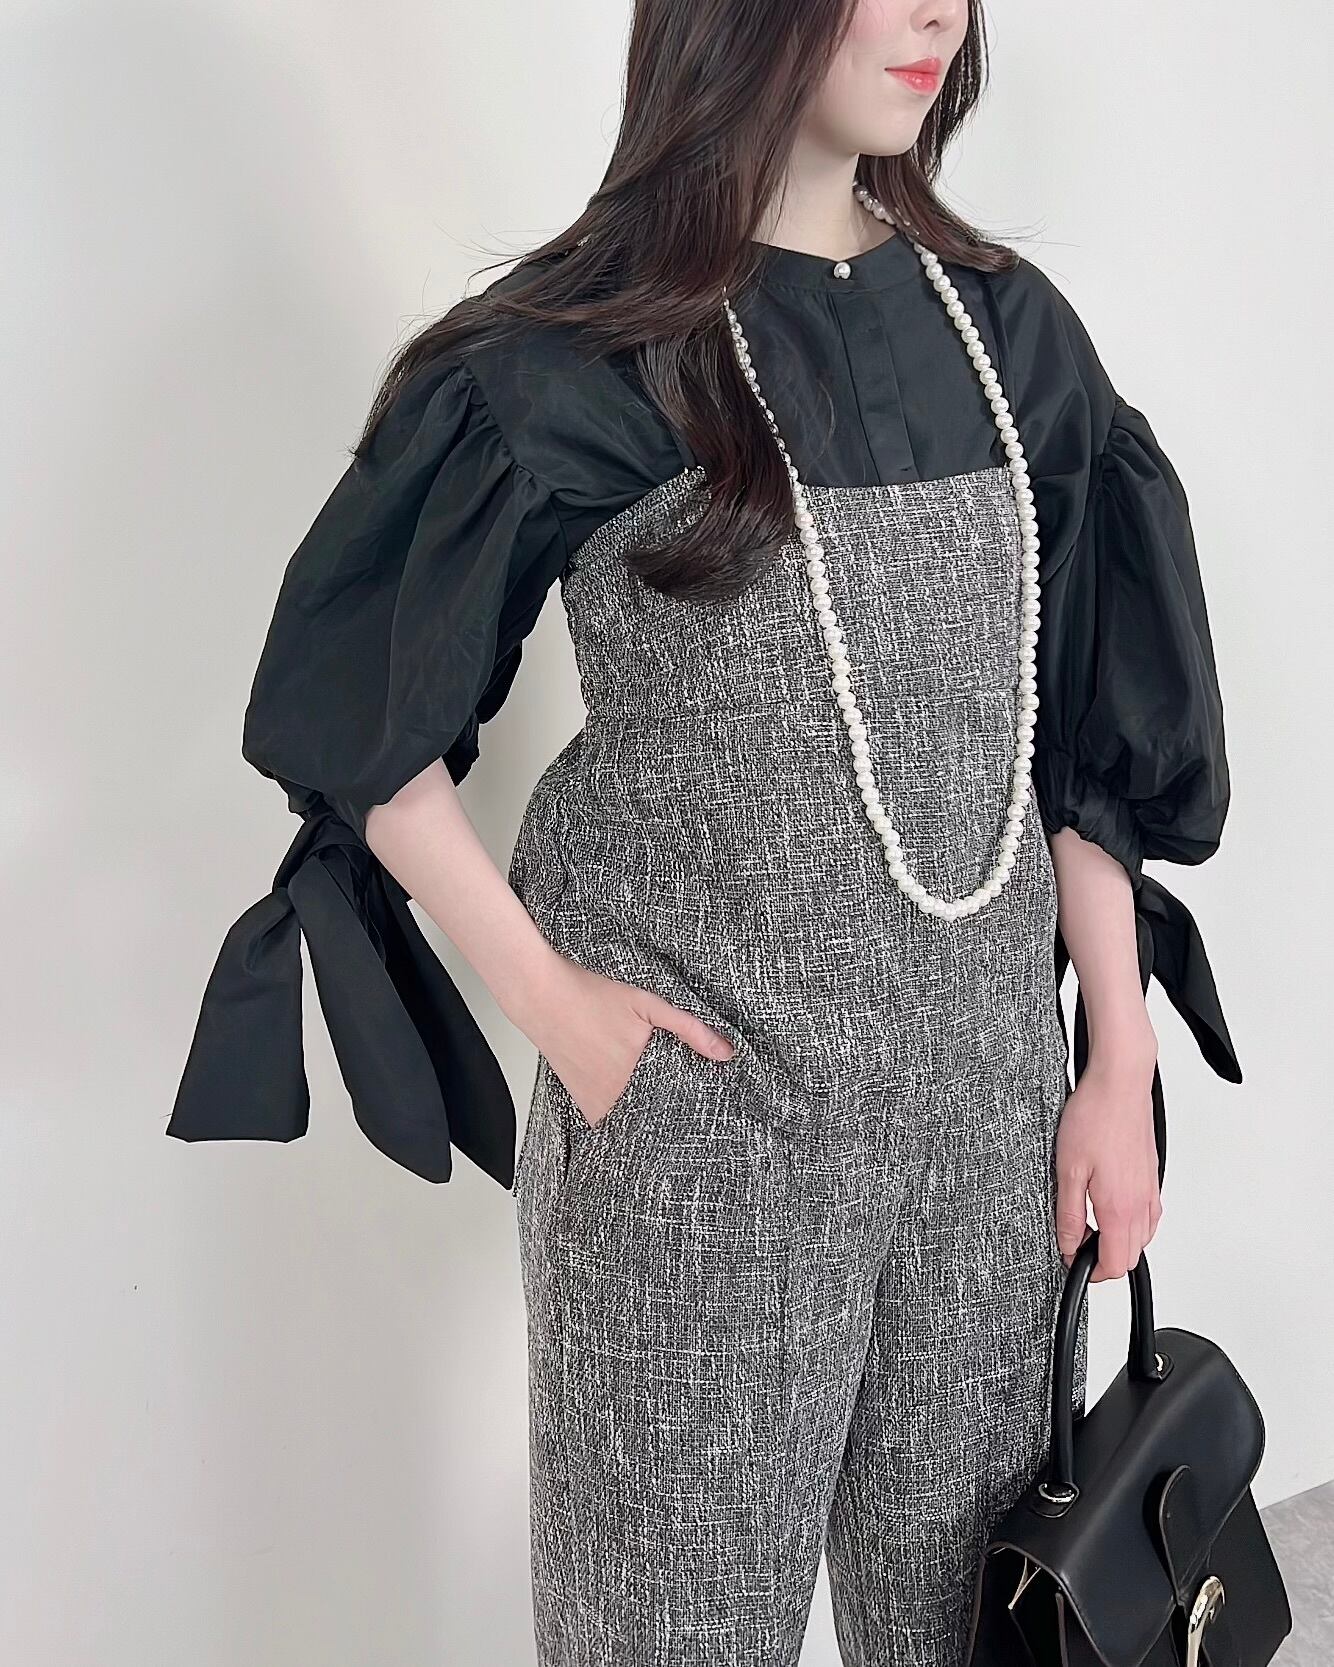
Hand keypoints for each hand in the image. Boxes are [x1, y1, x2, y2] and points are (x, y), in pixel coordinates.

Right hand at [521, 953, 735, 1128]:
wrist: (542, 995)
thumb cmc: (591, 996)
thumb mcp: (647, 1004)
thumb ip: (688, 1028)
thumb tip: (726, 1053)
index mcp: (634, 1077)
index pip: (674, 1109)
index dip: (689, 1109)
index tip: (703, 1108)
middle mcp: (612, 1096)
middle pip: (653, 1118)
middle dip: (671, 1114)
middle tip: (688, 1111)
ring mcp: (593, 1101)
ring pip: (629, 1123)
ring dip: (646, 1117)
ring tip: (664, 1108)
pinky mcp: (580, 1099)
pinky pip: (607, 1119)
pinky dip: (622, 1115)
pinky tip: (632, 1101)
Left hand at [1053, 1043, 1161, 1282]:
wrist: (1120, 1083)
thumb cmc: (1095, 1117)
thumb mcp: (1068, 1169)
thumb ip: (1069, 1214)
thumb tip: (1069, 1244)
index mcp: (1121, 1208)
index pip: (1116, 1264)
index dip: (1093, 1272)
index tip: (1073, 1260)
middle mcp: (1142, 1203)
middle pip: (1132, 1256)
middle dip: (1105, 1258)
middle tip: (1077, 1241)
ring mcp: (1151, 1189)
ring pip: (1143, 1236)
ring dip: (1119, 1240)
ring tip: (1090, 1221)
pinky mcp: (1152, 1175)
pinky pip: (1149, 1214)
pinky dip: (1132, 1221)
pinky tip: (1110, 1203)